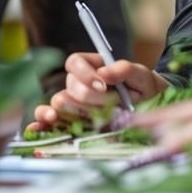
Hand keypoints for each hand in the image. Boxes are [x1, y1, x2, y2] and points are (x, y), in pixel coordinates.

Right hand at [26, 52, 168, 133]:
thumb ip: (125, 70)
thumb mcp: (141, 76)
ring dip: (67, 111)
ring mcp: (72, 105)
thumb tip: (104, 73)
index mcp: (90, 66)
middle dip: (90, 98)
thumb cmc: (144, 88)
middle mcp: (77, 84)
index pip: (74, 63)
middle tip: (111, 105)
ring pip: (57, 104)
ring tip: (73, 119)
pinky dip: (41, 125)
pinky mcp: (69, 124)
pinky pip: (46, 122)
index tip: (103, 85)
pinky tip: (39, 130)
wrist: (152, 110)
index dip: (84, 74)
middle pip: (69, 87)